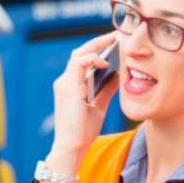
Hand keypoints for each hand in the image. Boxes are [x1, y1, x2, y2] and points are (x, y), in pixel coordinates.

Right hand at [47, 32, 120, 169]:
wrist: (72, 147)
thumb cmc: (83, 130)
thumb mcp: (99, 106)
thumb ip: (106, 90)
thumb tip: (119, 75)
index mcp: (71, 85)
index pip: (83, 60)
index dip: (98, 49)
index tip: (116, 42)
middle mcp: (65, 81)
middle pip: (80, 53)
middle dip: (99, 42)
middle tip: (118, 35)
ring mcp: (64, 83)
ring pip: (79, 54)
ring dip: (97, 46)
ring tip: (114, 41)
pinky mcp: (68, 88)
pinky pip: (78, 64)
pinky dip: (92, 59)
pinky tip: (105, 62)